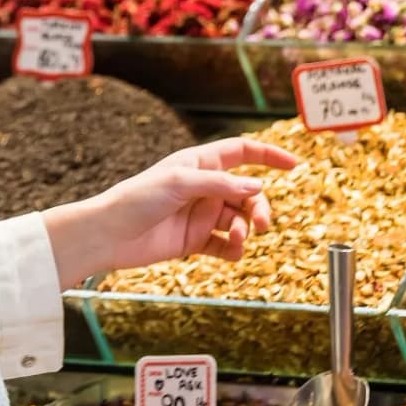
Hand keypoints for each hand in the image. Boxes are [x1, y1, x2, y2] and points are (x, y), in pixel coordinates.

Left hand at [42, 137, 299, 287]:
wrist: (111, 235)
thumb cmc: (138, 199)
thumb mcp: (180, 182)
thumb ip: (221, 185)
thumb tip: (257, 189)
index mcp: (200, 163)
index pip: (243, 153)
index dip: (269, 156)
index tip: (295, 165)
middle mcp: (204, 187)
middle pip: (247, 194)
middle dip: (259, 208)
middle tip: (261, 225)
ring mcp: (201, 214)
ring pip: (239, 220)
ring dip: (245, 230)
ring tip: (238, 240)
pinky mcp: (195, 240)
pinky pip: (225, 244)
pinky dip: (233, 249)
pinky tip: (232, 252)